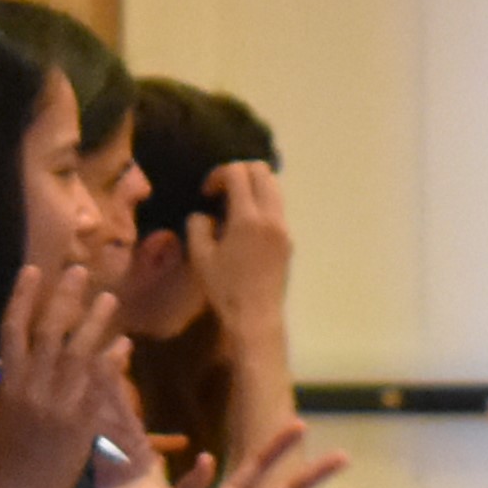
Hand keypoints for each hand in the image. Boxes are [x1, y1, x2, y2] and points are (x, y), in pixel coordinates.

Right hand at [0, 262, 131, 487]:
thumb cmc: (10, 455)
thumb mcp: (4, 412)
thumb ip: (18, 381)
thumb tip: (30, 354)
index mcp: (8, 384)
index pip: (13, 330)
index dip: (22, 298)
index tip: (33, 271)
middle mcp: (32, 388)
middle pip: (50, 332)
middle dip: (64, 298)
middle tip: (79, 272)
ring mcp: (58, 404)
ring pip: (79, 352)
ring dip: (95, 322)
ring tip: (109, 299)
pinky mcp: (82, 421)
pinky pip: (100, 384)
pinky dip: (112, 361)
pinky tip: (123, 345)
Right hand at [197, 160, 297, 344]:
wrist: (256, 316)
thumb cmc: (225, 289)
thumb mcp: (201, 257)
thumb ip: (198, 226)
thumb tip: (204, 215)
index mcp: (248, 218)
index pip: (237, 173)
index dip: (218, 175)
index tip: (206, 193)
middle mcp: (271, 216)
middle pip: (262, 171)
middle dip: (239, 172)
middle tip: (221, 190)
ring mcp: (284, 227)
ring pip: (275, 186)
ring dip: (254, 185)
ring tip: (234, 205)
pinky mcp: (289, 239)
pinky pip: (278, 206)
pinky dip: (263, 202)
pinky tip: (246, 224)